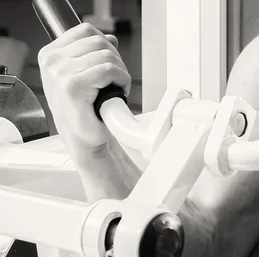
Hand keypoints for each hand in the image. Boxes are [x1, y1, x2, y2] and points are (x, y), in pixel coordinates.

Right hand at [38, 23, 130, 152]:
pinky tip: (118, 93)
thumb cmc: (85, 111)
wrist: (85, 139)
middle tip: (116, 80)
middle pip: (99, 41)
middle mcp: (52, 62)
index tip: (109, 64)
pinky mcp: (73, 86)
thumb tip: (110, 39)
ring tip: (116, 88)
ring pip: (107, 55)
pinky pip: (109, 70)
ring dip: (121, 72)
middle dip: (116, 60)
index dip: (106, 45)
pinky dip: (122, 80)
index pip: (86, 30)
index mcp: (50, 55)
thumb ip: (93, 54)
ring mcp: (60, 73)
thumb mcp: (84, 76)